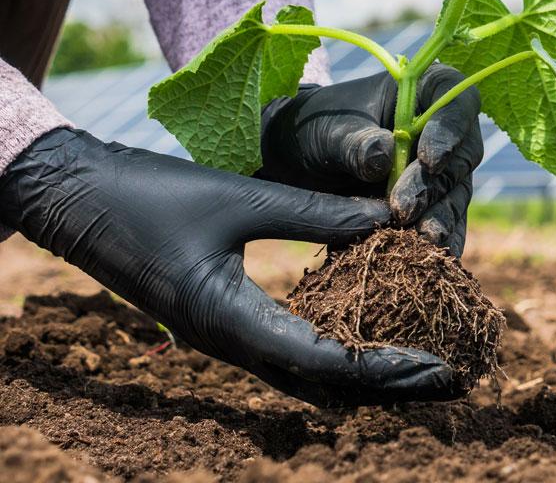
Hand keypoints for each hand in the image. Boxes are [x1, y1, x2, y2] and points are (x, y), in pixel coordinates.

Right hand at [0, 128, 461, 406]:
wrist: (80, 200)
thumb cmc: (153, 197)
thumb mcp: (241, 200)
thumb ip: (315, 212)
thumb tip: (388, 215)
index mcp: (233, 323)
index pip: (325, 361)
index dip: (385, 367)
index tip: (436, 365)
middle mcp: (234, 343)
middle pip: (324, 383)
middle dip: (387, 385)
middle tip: (448, 377)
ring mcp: (228, 338)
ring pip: (308, 373)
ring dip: (365, 374)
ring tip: (421, 365)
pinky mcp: (227, 321)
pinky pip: (290, 351)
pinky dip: (335, 351)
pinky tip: (368, 335)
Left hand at [257, 64, 482, 256]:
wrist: (295, 162)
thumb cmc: (312, 129)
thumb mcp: (325, 130)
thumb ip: (353, 141)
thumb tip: (382, 156)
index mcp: (423, 91)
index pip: (457, 101)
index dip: (452, 129)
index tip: (429, 159)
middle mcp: (441, 130)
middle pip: (461, 155)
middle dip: (434, 185)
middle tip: (403, 208)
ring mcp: (441, 170)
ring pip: (456, 193)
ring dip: (440, 218)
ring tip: (421, 241)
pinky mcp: (433, 205)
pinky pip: (446, 224)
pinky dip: (441, 243)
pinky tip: (433, 261)